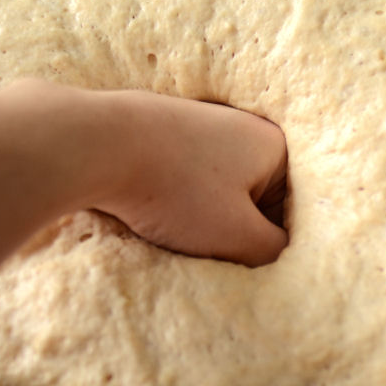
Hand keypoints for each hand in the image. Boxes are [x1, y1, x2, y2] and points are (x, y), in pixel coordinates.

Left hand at [90, 88, 288, 265]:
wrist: (93, 144)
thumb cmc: (174, 188)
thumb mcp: (238, 234)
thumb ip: (274, 249)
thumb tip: (279, 253)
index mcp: (273, 145)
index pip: (292, 211)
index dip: (269, 244)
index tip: (242, 261)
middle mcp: (242, 127)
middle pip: (254, 200)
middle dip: (235, 229)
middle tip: (209, 248)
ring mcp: (201, 125)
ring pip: (218, 192)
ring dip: (203, 219)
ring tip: (176, 228)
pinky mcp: (165, 132)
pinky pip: (186, 179)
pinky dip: (175, 200)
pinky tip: (153, 210)